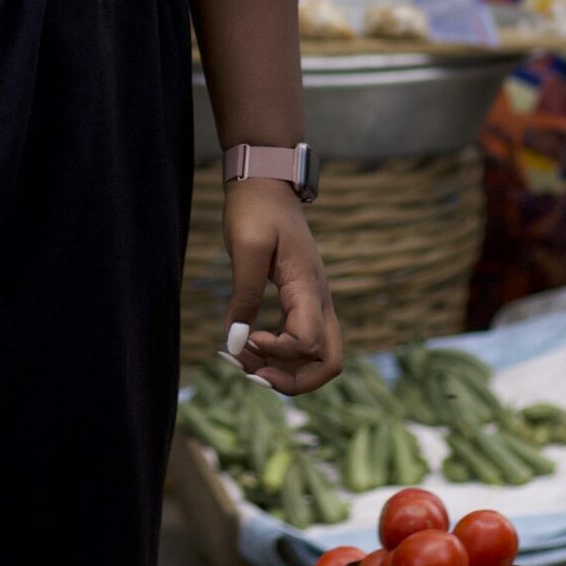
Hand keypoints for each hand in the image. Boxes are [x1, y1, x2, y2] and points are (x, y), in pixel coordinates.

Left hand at [220, 178, 343, 395]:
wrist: (266, 184)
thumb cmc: (256, 209)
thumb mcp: (246, 247)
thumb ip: (244, 295)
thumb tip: (236, 343)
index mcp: (309, 288)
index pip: (308, 342)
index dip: (278, 351)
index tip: (246, 337)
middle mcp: (319, 301)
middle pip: (329, 363)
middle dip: (294, 381)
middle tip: (254, 375)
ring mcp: (313, 303)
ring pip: (316, 357)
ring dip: (282, 369)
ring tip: (239, 360)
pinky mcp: (301, 302)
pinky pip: (300, 341)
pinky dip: (276, 353)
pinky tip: (244, 345)